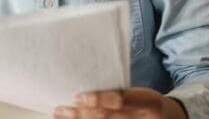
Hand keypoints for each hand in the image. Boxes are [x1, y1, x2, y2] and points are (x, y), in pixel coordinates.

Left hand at [53, 87, 186, 118]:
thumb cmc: (148, 103)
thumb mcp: (141, 94)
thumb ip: (119, 94)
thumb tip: (86, 91)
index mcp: (147, 103)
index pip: (119, 100)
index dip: (97, 99)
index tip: (77, 97)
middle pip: (107, 118)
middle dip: (80, 115)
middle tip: (60, 109)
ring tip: (61, 117)